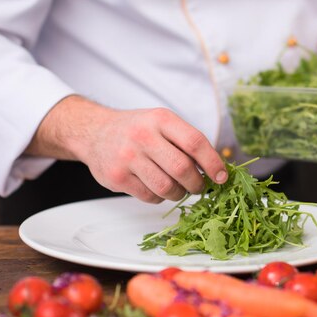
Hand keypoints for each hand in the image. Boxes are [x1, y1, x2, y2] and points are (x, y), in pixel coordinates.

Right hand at [25, 95, 227, 202]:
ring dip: (179, 193)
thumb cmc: (137, 129)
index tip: (222, 176)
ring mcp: (128, 157)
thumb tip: (218, 169)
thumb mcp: (162, 123)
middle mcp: (143, 136)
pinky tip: (157, 187)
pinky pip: (150, 196)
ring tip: (179, 189)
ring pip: (167, 187)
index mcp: (161, 119)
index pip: (195, 142)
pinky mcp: (117, 177)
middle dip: (197, 183)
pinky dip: (159, 197)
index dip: (213, 162)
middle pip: (182, 169)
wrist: (94, 132)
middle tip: (200, 186)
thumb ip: (187, 142)